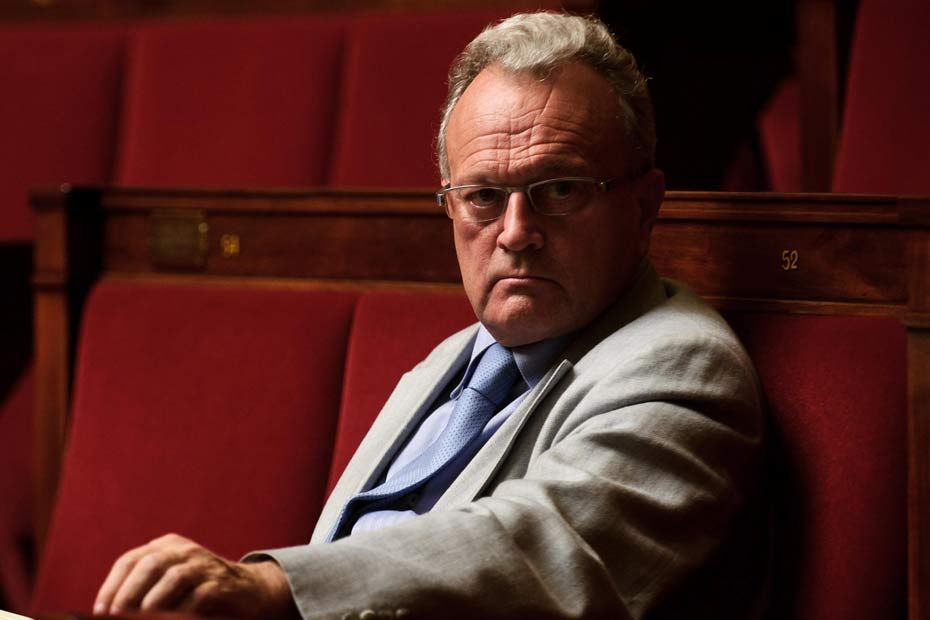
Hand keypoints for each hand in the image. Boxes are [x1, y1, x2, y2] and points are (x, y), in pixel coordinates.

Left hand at [94, 533, 297, 617]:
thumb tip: (108, 612)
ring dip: (152, 603)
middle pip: (150, 564)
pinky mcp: (221, 584)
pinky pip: (198, 596)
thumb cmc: (199, 590)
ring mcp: (205, 565)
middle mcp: (185, 550)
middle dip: (128, 594)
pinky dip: (181, 612)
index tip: (100, 612)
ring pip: (173, 577)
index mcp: (167, 546)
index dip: (111, 586)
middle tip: (115, 617)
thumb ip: (144, 587)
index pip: (130, 559)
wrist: (248, 589)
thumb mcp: (170, 580)